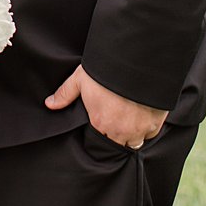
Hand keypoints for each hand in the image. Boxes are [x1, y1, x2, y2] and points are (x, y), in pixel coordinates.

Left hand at [45, 65, 167, 148]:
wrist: (137, 61)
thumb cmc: (107, 70)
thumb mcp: (81, 79)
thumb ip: (65, 93)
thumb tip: (49, 104)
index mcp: (100, 124)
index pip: (99, 140)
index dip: (101, 132)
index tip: (104, 122)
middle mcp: (120, 132)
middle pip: (118, 145)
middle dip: (117, 136)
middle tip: (118, 120)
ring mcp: (139, 129)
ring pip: (135, 142)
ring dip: (133, 134)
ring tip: (132, 119)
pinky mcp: (156, 123)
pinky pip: (151, 134)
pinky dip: (148, 128)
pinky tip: (144, 115)